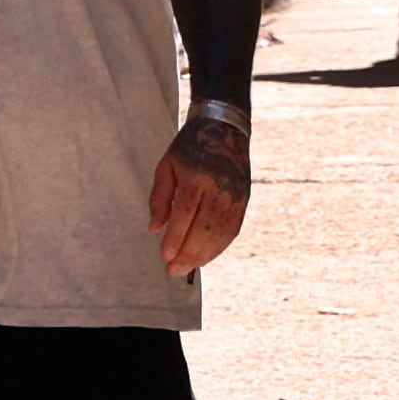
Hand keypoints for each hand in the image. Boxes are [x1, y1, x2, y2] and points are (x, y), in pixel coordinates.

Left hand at [149, 107, 250, 277]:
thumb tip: (154, 229)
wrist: (225, 129)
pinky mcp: (243, 201)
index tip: (165, 256)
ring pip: (220, 233)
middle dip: (188, 253)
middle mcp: (219, 187)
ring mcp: (234, 195)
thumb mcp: (167, 166)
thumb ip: (159, 198)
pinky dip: (218, 247)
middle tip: (173, 270)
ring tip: (187, 268)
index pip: (186, 212)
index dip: (176, 237)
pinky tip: (205, 256)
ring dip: (203, 255)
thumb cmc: (190, 147)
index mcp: (197, 175)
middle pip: (205, 228)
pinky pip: (231, 230)